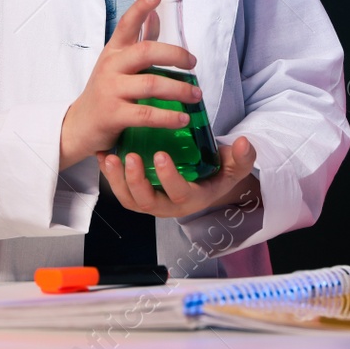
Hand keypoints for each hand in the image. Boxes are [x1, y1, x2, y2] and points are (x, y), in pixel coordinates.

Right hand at [58, 0, 201, 169]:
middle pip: (146, 52)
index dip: (140, 7)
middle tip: (193, 63)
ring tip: (195, 95)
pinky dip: (168, 117)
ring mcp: (111, 90)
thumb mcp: (118, 62)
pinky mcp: (114, 115)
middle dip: (175, 55)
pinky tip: (182, 118)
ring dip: (179, 90)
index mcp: (114, 51)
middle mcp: (111, 66)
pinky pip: (147, 114)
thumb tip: (157, 14)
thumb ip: (139, 40)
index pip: (126, 24)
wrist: (80, 125)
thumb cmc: (105, 90)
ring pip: (151, 84)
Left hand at [100, 136, 259, 220]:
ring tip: (112, 158)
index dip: (169, 178)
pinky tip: (104, 155)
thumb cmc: (218, 171)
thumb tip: (245, 143)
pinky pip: (121, 190)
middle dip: (136, 181)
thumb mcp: (235, 165)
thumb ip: (242, 157)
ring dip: (117, 180)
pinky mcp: (138, 194)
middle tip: (130, 157)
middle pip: (147, 202)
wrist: (204, 179)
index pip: (180, 194)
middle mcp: (168, 205)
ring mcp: (151, 201)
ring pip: (129, 199)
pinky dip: (110, 176)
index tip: (161, 156)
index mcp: (192, 199)